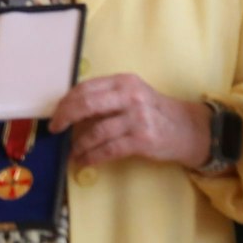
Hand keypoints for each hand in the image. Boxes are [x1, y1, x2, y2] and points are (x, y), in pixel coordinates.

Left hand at [48, 74, 208, 169]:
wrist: (187, 129)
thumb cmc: (155, 112)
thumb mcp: (133, 95)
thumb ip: (107, 98)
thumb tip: (71, 110)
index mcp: (125, 81)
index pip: (87, 87)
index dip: (67, 101)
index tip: (57, 113)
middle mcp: (131, 96)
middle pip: (87, 104)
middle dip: (65, 117)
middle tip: (55, 128)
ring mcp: (137, 118)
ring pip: (96, 131)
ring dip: (79, 143)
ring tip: (72, 151)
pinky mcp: (142, 140)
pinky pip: (108, 149)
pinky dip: (92, 156)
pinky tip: (84, 161)